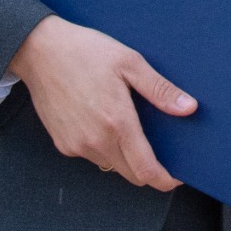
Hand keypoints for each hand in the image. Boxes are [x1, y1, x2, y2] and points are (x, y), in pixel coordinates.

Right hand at [8, 15, 195, 191]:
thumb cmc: (86, 51)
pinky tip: (103, 122)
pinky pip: (91, 156)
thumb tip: (189, 108)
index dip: (165, 180)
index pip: (146, 170)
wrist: (40, 50)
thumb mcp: (129, 62)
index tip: (176, 177)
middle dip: (148, 169)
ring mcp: (77, 146)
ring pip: (111, 165)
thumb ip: (160, 90)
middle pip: (131, 174)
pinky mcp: (62, 144)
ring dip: (124, 157)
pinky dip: (103, 148)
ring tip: (128, 128)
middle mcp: (96, 141)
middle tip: (159, 150)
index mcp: (117, 122)